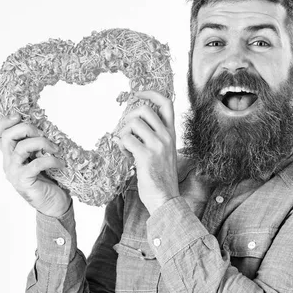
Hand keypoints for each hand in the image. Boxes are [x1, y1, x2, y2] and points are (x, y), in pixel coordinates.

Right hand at [0, 115, 70, 217]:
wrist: (54, 205)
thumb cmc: (49, 180)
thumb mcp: (40, 157)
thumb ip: (36, 144)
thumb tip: (43, 125)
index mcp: (10, 155)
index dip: (4, 122)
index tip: (19, 115)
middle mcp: (8, 163)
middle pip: (7, 136)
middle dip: (26, 128)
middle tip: (44, 134)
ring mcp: (15, 173)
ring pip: (21, 148)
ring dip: (41, 143)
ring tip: (55, 148)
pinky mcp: (24, 182)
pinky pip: (35, 164)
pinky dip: (50, 160)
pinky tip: (60, 163)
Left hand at [116, 91, 178, 214]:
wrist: (166, 199)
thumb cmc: (161, 178)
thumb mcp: (162, 152)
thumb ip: (152, 137)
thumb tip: (132, 125)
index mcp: (171, 133)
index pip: (166, 103)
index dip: (150, 93)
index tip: (137, 94)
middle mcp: (166, 136)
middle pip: (144, 109)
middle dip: (129, 116)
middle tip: (127, 130)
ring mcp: (157, 145)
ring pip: (132, 123)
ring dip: (123, 134)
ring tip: (126, 147)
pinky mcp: (146, 156)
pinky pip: (126, 140)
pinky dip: (121, 146)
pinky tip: (126, 156)